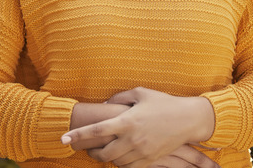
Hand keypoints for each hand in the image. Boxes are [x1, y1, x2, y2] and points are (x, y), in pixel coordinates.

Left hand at [61, 87, 214, 167]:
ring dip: (108, 157)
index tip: (63, 139)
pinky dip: (122, 162)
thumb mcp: (141, 93)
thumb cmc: (164, 103)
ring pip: (115, 161)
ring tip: (106, 150)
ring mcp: (141, 151)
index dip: (78, 135)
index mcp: (127, 121)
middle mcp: (132, 138)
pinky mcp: (150, 160)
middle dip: (92, 152)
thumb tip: (105, 106)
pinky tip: (122, 155)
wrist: (188, 120)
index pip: (96, 130)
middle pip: (103, 153)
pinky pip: (129, 167)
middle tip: (88, 148)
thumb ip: (120, 98)